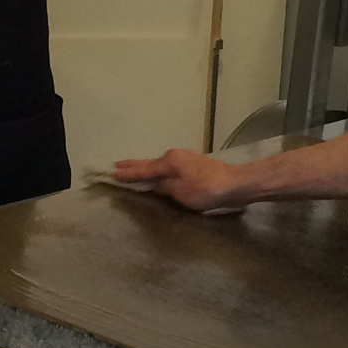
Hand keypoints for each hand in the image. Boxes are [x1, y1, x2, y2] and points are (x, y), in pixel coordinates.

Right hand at [107, 148, 245, 213]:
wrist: (235, 183)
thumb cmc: (206, 190)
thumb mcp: (180, 192)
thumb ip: (164, 187)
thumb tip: (154, 183)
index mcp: (168, 161)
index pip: (143, 170)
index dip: (127, 173)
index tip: (112, 173)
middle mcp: (174, 155)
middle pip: (149, 163)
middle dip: (133, 165)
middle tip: (116, 165)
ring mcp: (185, 157)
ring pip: (159, 163)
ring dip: (146, 167)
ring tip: (131, 168)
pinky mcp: (193, 163)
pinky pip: (169, 166)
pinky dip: (158, 169)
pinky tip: (157, 171)